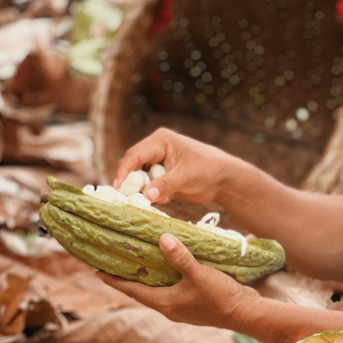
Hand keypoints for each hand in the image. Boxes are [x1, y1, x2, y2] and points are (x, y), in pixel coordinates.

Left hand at [98, 233, 258, 329]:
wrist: (244, 313)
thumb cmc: (219, 297)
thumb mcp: (198, 274)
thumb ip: (179, 257)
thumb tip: (161, 238)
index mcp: (164, 303)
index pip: (131, 290)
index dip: (113, 280)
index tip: (96, 270)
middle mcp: (169, 307)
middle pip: (141, 291)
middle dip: (126, 278)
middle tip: (113, 262)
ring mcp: (181, 308)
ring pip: (156, 292)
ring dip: (145, 279)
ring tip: (137, 263)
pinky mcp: (193, 304)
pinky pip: (170, 291)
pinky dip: (163, 280)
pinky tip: (168, 269)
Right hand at [114, 128, 241, 203]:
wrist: (224, 179)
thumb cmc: (208, 170)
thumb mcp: (186, 177)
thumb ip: (166, 185)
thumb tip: (146, 195)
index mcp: (160, 141)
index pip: (134, 155)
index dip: (124, 172)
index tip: (119, 189)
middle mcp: (156, 150)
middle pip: (133, 167)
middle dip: (132, 184)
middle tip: (129, 200)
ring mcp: (158, 163)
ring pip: (140, 179)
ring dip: (145, 191)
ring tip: (155, 200)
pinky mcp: (162, 176)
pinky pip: (149, 187)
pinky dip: (154, 195)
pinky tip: (167, 199)